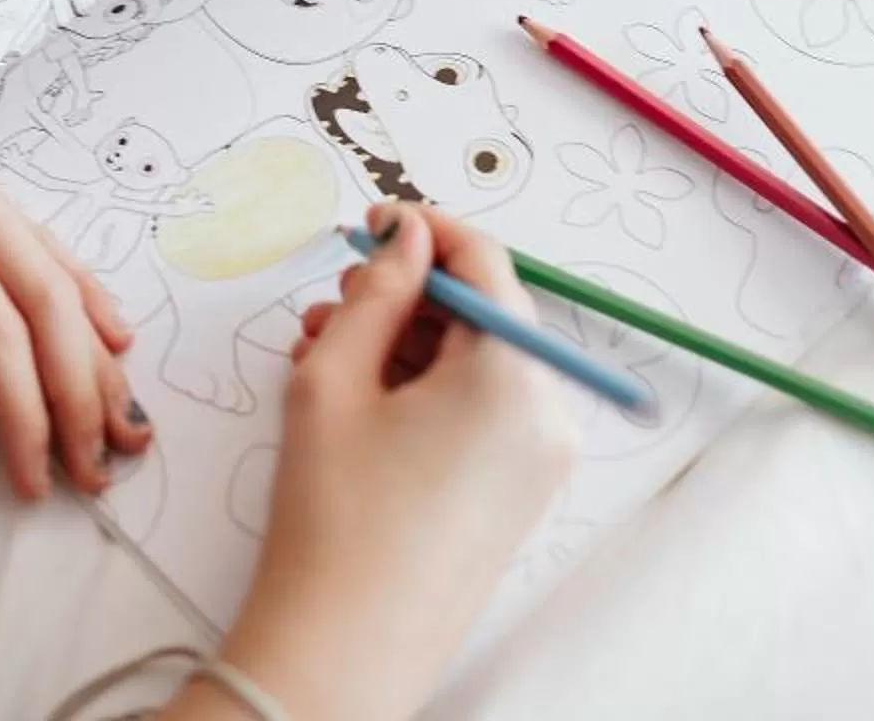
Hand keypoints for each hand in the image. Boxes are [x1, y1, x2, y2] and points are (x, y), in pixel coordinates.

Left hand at [0, 53, 148, 498]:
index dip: (23, 412)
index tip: (33, 480)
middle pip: (44, 296)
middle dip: (80, 389)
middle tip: (99, 465)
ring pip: (52, 261)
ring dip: (92, 346)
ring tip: (124, 415)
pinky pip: (31, 233)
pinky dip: (75, 287)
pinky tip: (108, 328)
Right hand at [210, 204, 578, 720]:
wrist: (346, 648)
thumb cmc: (335, 514)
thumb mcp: (337, 379)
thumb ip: (377, 292)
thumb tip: (407, 239)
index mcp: (512, 374)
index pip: (483, 261)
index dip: (424, 230)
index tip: (372, 224)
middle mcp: (547, 411)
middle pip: (483, 313)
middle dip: (407, 295)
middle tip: (333, 299)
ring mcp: (542, 458)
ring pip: (478, 362)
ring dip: (408, 343)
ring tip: (326, 355)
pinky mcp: (523, 493)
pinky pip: (483, 410)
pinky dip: (429, 390)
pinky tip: (361, 400)